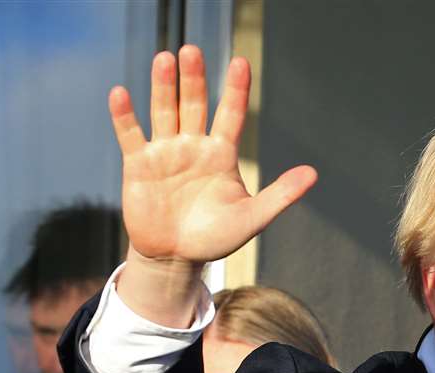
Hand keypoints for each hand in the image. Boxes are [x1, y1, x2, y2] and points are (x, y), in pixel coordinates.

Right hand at [108, 46, 315, 320]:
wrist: (177, 257)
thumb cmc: (216, 237)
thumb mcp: (253, 218)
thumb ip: (280, 194)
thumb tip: (313, 173)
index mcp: (221, 154)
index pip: (230, 115)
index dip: (235, 90)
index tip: (241, 63)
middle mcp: (193, 146)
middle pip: (193, 105)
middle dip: (193, 80)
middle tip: (192, 51)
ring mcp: (165, 152)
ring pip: (164, 111)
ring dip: (163, 87)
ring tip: (164, 58)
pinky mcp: (138, 164)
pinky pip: (131, 135)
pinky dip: (125, 115)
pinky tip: (121, 93)